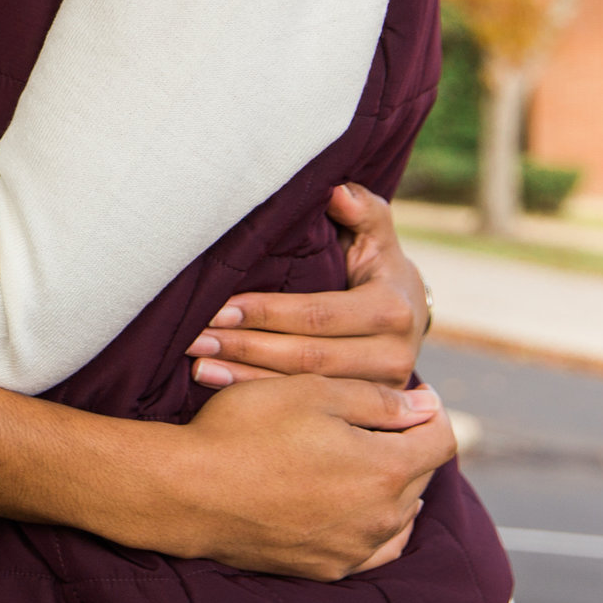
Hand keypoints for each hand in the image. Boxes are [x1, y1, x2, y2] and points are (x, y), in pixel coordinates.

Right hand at [140, 374, 451, 578]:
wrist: (188, 491)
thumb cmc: (246, 431)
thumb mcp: (310, 391)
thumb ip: (377, 399)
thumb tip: (426, 405)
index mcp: (387, 467)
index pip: (441, 438)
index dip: (430, 410)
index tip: (410, 397)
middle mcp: (384, 516)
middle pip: (421, 475)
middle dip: (405, 444)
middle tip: (369, 421)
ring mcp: (357, 548)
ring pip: (400, 513)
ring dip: (388, 485)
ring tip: (354, 460)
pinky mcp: (329, 568)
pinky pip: (373, 547)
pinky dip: (372, 523)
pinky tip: (352, 506)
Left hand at [186, 184, 429, 388]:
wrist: (408, 314)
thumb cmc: (377, 266)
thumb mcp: (376, 235)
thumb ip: (362, 210)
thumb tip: (336, 190)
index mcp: (392, 310)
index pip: (318, 314)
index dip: (266, 312)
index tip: (218, 309)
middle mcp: (392, 355)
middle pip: (308, 357)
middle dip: (246, 347)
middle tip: (195, 339)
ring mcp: (380, 390)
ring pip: (304, 388)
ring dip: (245, 377)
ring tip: (198, 364)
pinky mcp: (365, 413)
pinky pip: (306, 405)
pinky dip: (259, 394)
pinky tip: (219, 384)